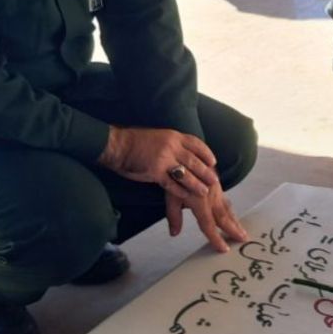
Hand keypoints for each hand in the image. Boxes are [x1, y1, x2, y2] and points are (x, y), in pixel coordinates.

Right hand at [99, 126, 219, 199]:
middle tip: (215, 180)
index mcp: (174, 136)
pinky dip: (180, 191)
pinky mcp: (155, 171)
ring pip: (186, 173)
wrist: (117, 145)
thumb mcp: (159, 136)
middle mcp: (172, 146)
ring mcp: (164, 159)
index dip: (206, 153)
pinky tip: (186, 197)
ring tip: (205, 191)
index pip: (196, 144)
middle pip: (195, 160)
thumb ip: (173, 143)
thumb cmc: (135, 141)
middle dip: (206, 171)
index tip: (214, 161)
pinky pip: (171, 183)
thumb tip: (183, 151)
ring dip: (197, 183)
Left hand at [165, 182, 247, 252]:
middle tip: (243, 239)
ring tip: (241, 230)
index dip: (216, 238)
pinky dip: (230, 210)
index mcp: (199, 202)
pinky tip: (231, 214)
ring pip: (226, 208)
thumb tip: (174, 233)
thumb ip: (174, 215)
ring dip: (234, 220)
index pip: (208, 224)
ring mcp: (215, 190)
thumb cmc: (174, 175)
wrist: (185, 154)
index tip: (224, 248)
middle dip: (233, 229)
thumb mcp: (170, 196)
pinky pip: (225, 200)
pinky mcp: (217, 185)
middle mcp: (210, 196)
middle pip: (223, 217)